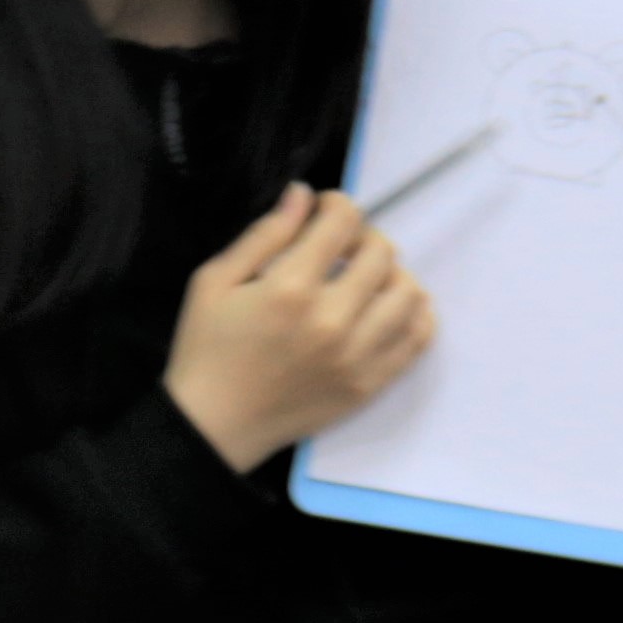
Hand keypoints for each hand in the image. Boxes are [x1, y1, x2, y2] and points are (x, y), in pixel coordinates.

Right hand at [166, 184, 434, 469]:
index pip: (343, 223)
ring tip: (366, 281)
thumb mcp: (215, 281)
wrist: (214, 427)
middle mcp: (332, 320)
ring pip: (409, 293)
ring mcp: (357, 356)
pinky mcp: (369, 385)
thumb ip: (264, 235)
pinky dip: (414, 315)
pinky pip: (416, 340)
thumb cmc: (206, 350)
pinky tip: (389, 309)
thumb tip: (303, 195)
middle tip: (342, 248)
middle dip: (363, 237)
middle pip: (382, 253)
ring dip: (391, 274)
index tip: (324, 211)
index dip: (337, 205)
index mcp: (290, 288)